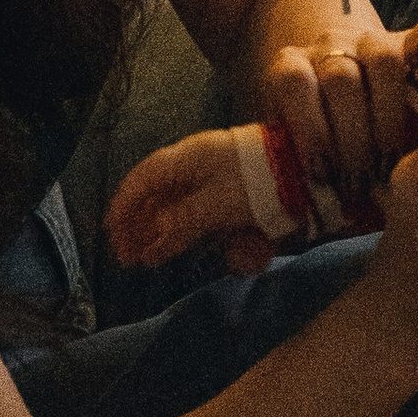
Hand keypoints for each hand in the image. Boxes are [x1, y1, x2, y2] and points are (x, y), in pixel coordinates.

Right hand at [106, 132, 271, 273]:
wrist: (307, 170)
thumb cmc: (256, 183)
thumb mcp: (213, 206)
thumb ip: (180, 224)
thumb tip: (153, 239)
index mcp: (187, 158)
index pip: (144, 178)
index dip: (124, 204)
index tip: (110, 230)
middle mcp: (197, 165)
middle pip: (158, 196)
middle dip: (139, 226)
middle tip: (125, 255)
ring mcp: (216, 179)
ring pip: (177, 208)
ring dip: (159, 233)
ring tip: (144, 258)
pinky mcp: (234, 194)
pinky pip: (200, 215)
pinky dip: (184, 233)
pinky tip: (176, 249)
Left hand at [258, 18, 417, 200]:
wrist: (334, 81)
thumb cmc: (315, 138)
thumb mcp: (287, 150)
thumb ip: (279, 187)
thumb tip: (268, 246)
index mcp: (291, 66)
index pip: (294, 83)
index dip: (310, 130)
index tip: (324, 178)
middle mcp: (330, 46)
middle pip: (341, 78)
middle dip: (354, 139)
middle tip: (363, 185)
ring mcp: (372, 38)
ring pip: (383, 60)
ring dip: (390, 117)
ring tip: (396, 162)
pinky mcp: (411, 37)